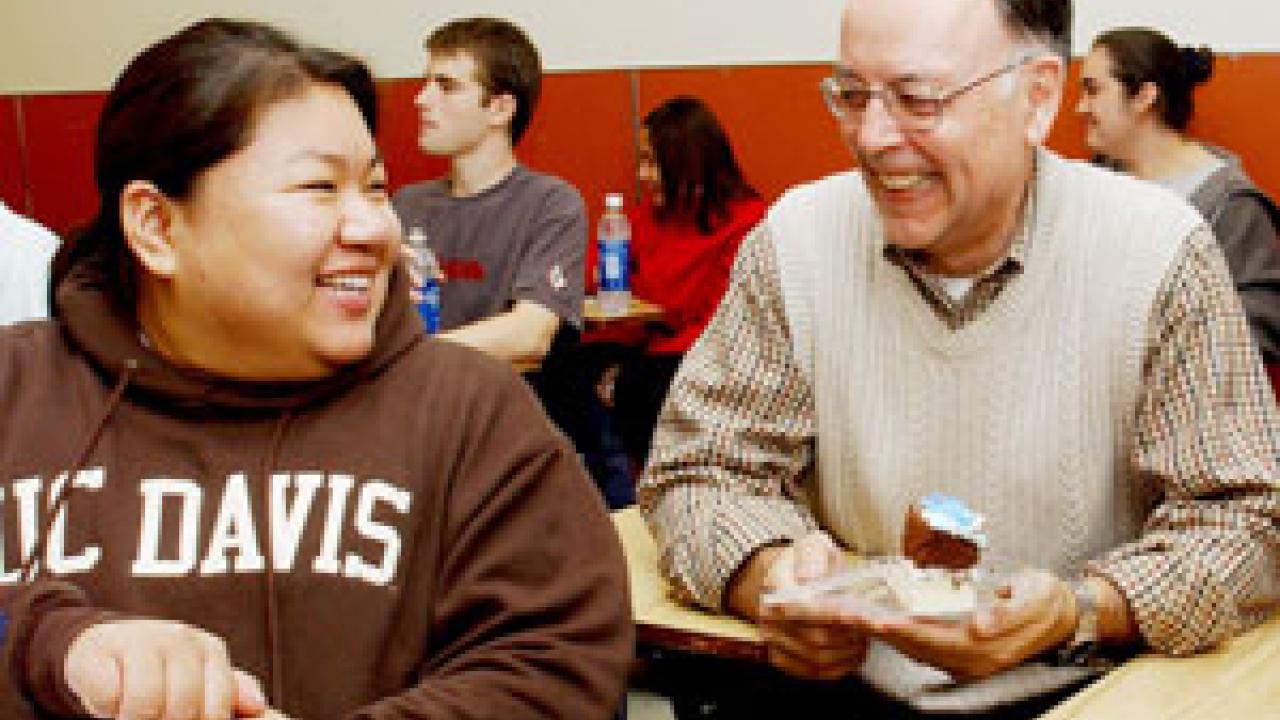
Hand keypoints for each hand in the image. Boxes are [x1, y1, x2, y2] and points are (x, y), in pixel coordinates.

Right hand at [65, 619, 267, 718]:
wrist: (106, 645)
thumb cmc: (162, 669)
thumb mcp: (202, 676)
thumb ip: (230, 691)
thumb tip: (258, 705)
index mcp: (211, 650)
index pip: (217, 703)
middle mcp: (181, 640)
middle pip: (182, 706)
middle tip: (158, 719)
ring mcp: (141, 641)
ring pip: (146, 703)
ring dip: (136, 718)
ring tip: (133, 715)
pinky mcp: (100, 651)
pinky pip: (110, 696)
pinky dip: (109, 707)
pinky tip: (112, 701)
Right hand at [735, 532, 866, 679]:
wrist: (786, 579)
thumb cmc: (808, 563)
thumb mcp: (813, 547)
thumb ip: (813, 558)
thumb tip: (809, 579)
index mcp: (774, 587)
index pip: (805, 608)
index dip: (836, 616)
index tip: (867, 620)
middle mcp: (769, 619)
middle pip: (815, 639)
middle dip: (850, 636)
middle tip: (875, 628)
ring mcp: (774, 642)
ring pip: (818, 660)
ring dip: (848, 652)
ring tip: (864, 637)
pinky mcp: (782, 660)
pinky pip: (815, 673)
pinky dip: (840, 666)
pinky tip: (853, 652)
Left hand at [847, 568, 1076, 680]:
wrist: (1063, 614)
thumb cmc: (1045, 599)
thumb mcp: (1035, 597)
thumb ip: (1008, 612)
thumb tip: (981, 625)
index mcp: (989, 647)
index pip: (937, 639)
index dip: (907, 630)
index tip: (881, 621)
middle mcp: (974, 660)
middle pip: (919, 647)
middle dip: (885, 633)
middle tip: (852, 617)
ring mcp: (967, 661)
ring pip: (917, 650)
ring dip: (886, 637)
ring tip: (857, 620)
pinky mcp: (963, 655)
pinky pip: (924, 648)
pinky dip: (900, 638)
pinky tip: (882, 625)